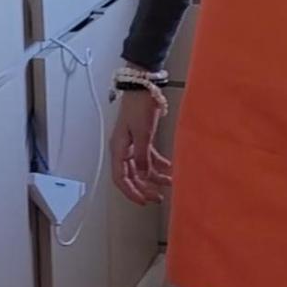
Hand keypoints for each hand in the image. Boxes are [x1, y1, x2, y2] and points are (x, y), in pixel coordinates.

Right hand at [110, 91, 172, 206]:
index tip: (144, 201)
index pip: (120, 178)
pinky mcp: (141, 137)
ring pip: (141, 167)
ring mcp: (132, 143)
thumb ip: (142, 156)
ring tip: (168, 183)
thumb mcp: (142, 134)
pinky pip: (148, 156)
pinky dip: (158, 163)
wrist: (144, 86)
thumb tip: (143, 176)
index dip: (131, 192)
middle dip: (144, 187)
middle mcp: (123, 149)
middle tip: (158, 197)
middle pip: (131, 175)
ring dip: (153, 177)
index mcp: (118, 149)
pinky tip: (169, 168)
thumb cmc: (139, 106)